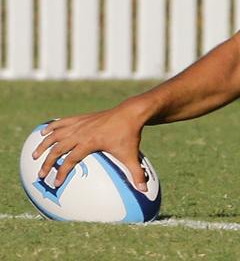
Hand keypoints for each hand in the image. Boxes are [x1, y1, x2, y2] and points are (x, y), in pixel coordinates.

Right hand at [32, 100, 148, 191]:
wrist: (131, 112)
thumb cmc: (130, 134)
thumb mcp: (131, 155)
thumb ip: (135, 173)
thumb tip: (143, 190)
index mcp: (90, 142)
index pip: (71, 160)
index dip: (62, 172)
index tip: (56, 183)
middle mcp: (82, 132)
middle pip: (58, 148)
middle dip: (48, 162)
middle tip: (40, 174)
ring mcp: (81, 123)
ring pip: (56, 133)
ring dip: (44, 144)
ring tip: (34, 155)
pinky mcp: (83, 117)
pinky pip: (63, 122)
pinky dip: (52, 127)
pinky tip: (44, 131)